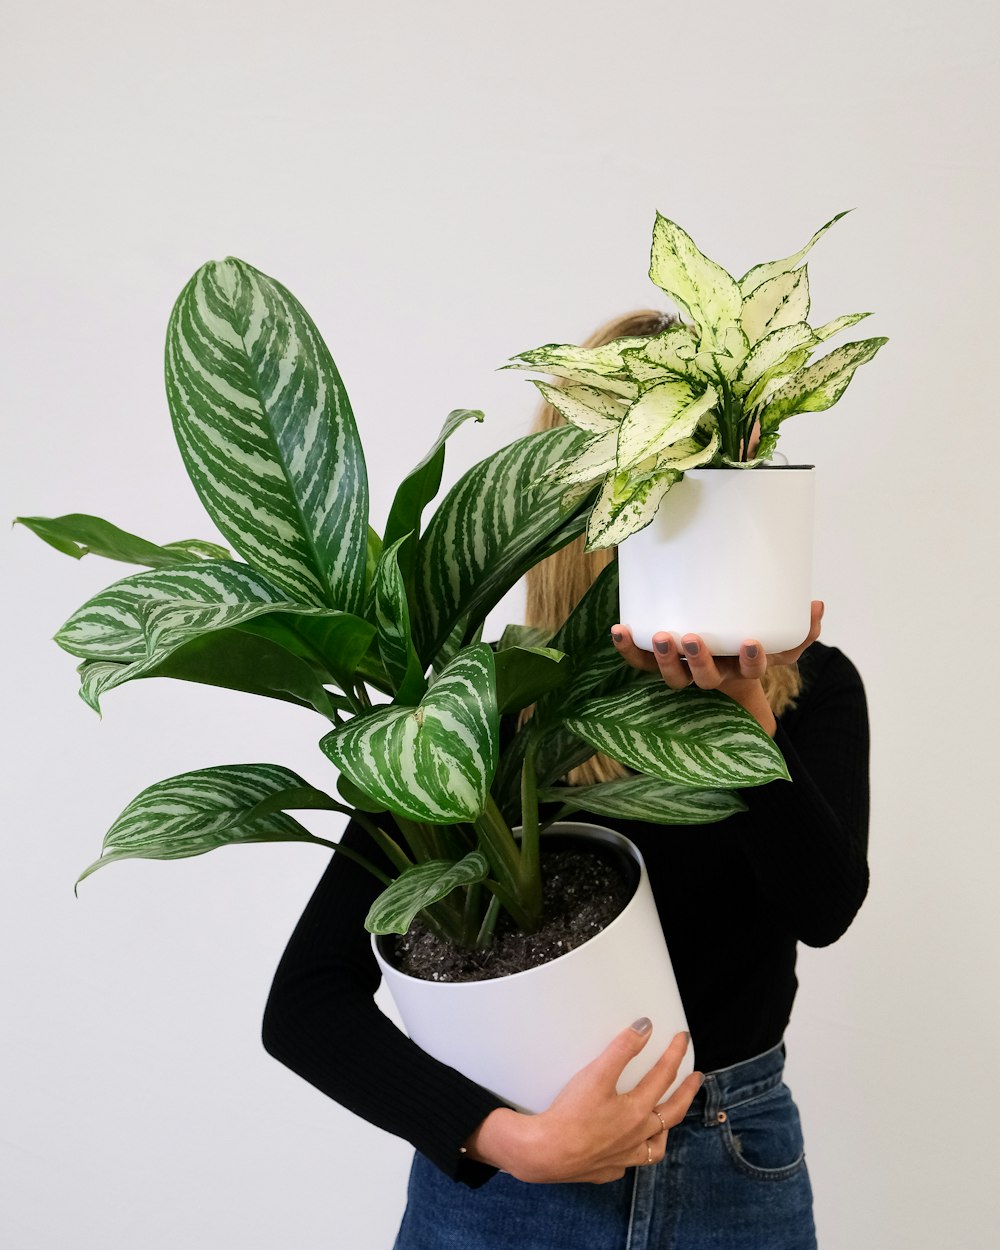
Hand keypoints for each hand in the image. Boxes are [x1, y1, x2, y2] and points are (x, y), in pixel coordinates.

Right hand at [462, 1022, 702, 1183]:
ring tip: (669, 1119)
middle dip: (687, 1092)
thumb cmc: (571, 1114)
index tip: (683, 1038)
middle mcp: (636, 1136)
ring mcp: (623, 1157)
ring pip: (655, 1147)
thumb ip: (622, 1049)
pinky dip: (635, 1152)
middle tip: (697, 1078)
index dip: (675, 1054)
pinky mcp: (606, 1170)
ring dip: (666, 1129)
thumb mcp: (597, 1074)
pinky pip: (630, 1162)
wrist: (545, 1153)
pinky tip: (628, 1146)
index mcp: (637, 1111)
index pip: (664, 1076)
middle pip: (672, 1113)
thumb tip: (645, 1027)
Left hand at [610, 601, 824, 735]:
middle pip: (704, 677)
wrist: (721, 680)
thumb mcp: (781, 644)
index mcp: (741, 673)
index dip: (750, 660)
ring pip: (672, 676)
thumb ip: (802, 631)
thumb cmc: (748, 655)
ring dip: (663, 658)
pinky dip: (628, 648)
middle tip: (692, 639)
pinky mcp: (658, 665)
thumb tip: (818, 605)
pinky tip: (619, 630)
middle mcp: (712, 677)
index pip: (750, 672)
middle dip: (698, 660)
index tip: (751, 643)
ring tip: (659, 636)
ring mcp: (684, 673)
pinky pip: (640, 663)